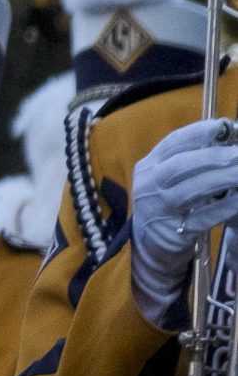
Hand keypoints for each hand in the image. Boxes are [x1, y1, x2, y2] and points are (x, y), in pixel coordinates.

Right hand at [130, 119, 237, 324]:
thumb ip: (189, 158)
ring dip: (223, 178)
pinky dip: (224, 208)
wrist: (148, 249)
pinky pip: (202, 217)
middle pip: (182, 164)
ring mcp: (158, 210)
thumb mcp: (167, 178)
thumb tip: (227, 136)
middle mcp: (149, 186)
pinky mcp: (171, 233)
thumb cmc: (166, 206)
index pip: (174, 143)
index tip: (226, 126)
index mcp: (148, 166)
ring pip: (192, 189)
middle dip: (215, 155)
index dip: (201, 132)